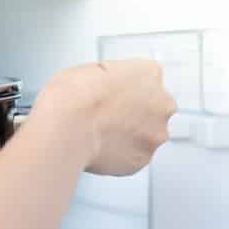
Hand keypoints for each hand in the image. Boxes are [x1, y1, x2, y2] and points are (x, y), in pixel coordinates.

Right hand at [31, 59, 176, 175]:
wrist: (66, 127)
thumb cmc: (73, 96)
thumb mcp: (92, 68)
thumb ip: (114, 79)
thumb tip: (110, 89)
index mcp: (150, 74)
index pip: (146, 79)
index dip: (125, 88)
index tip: (110, 95)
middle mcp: (162, 104)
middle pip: (154, 108)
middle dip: (134, 113)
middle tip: (105, 116)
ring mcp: (154, 134)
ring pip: (146, 135)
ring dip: (129, 135)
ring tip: (99, 134)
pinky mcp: (141, 160)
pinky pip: (133, 157)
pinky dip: (120, 154)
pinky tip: (100, 147)